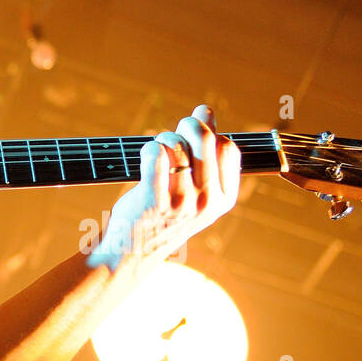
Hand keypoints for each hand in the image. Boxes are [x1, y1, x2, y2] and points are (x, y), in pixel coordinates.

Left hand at [88, 104, 239, 270]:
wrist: (134, 251)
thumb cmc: (165, 214)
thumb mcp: (195, 189)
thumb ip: (205, 151)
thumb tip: (206, 109)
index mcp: (224, 199)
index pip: (228, 147)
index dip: (211, 132)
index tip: (193, 139)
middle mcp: (207, 202)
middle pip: (205, 138)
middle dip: (187, 124)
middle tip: (172, 133)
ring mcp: (181, 203)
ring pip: (176, 144)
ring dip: (163, 138)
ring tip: (156, 149)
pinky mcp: (153, 201)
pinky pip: (154, 154)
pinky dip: (148, 148)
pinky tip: (147, 156)